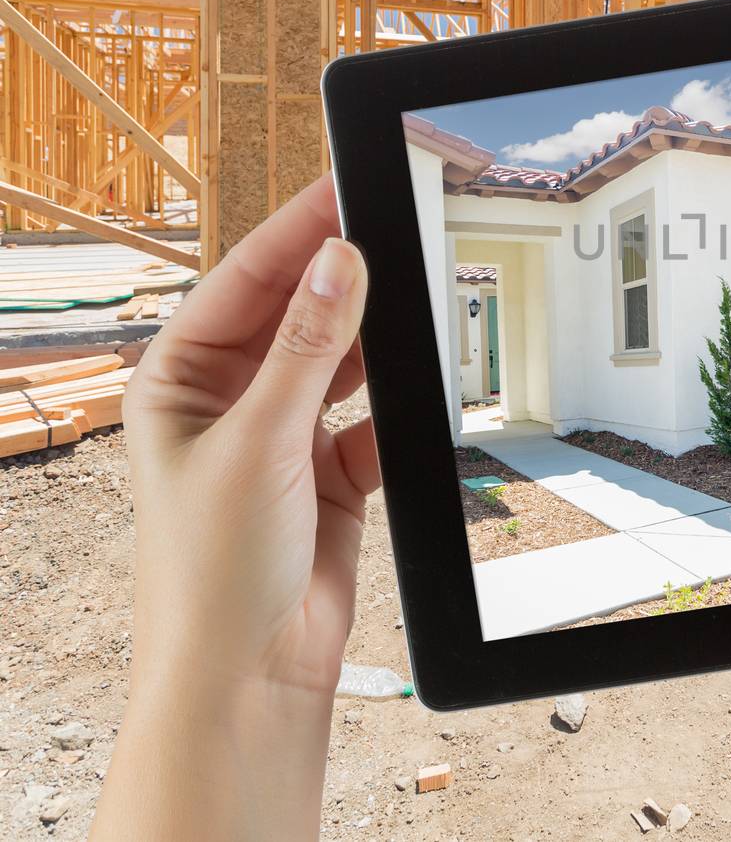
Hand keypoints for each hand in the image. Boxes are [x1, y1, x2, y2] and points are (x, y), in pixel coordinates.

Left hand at [93, 176, 373, 841]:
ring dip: (377, 337)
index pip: (245, 282)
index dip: (296, 231)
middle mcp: (228, 400)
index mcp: (179, 381)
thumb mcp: (259, 443)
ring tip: (419, 292)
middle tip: (396, 222)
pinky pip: (375, 415)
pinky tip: (422, 387)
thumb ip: (308, 349)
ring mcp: (283, 433)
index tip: (345, 184)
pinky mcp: (331, 470)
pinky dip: (398, 405)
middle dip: (344, 275)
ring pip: (342, 358)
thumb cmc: (213, 572)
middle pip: (297, 312)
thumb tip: (340, 262)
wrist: (251, 674)